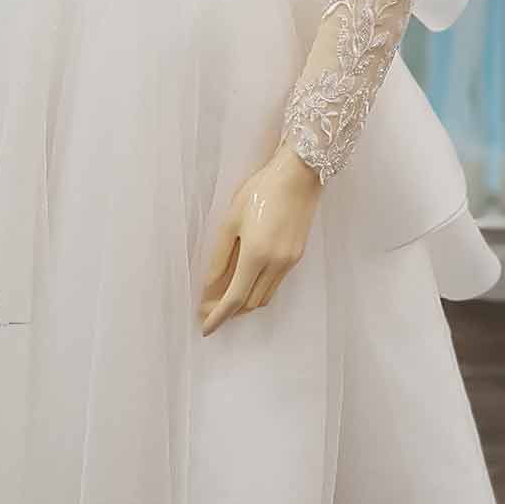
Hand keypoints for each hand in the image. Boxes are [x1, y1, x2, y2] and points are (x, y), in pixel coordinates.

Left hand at [199, 142, 322, 335]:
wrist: (298, 175)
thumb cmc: (260, 191)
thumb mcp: (231, 220)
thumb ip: (220, 255)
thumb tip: (210, 283)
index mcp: (257, 255)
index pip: (234, 298)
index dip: (218, 316)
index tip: (205, 328)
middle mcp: (276, 264)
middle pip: (251, 302)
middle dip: (229, 311)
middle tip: (209, 309)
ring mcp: (290, 261)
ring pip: (265, 295)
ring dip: (245, 302)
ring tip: (225, 298)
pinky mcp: (297, 255)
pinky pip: (275, 283)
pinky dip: (259, 289)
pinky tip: (247, 281)